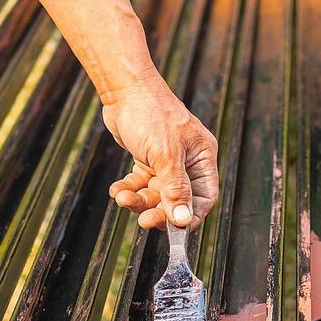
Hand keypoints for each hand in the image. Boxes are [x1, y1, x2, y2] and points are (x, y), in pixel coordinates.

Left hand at [105, 75, 217, 229]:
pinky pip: (140, 184)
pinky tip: (117, 189)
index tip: (173, 231)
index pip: (203, 197)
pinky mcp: (147, 160)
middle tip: (143, 219)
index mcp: (202, 158)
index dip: (189, 216)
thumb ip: (175, 188)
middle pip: (177, 200)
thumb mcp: (165, 154)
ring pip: (155, 194)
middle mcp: (187, 162)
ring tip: (121, 197)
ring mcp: (166, 162)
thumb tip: (183, 220)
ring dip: (138, 200)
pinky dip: (129, 189)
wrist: (123, 89)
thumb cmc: (150, 113)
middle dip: (158, 210)